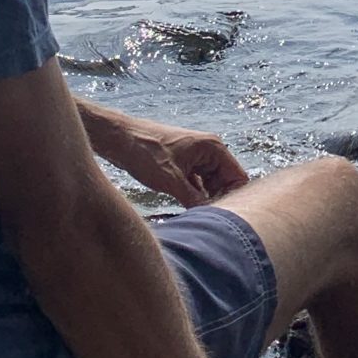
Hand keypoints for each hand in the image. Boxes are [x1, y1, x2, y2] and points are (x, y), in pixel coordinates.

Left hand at [114, 120, 250, 206]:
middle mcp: (209, 151)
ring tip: (195, 215)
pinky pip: (198, 184)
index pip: (238, 176)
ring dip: (205, 199)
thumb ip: (194, 199)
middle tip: (206, 218)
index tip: (219, 214)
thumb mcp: (171, 180)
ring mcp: (196, 158)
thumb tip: (212, 218)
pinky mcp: (184, 165)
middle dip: (218, 199)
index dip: (232, 196)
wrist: (119, 139)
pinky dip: (194, 196)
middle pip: (226, 182)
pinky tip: (186, 209)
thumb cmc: (145, 153)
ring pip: (211, 185)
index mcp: (213, 147)